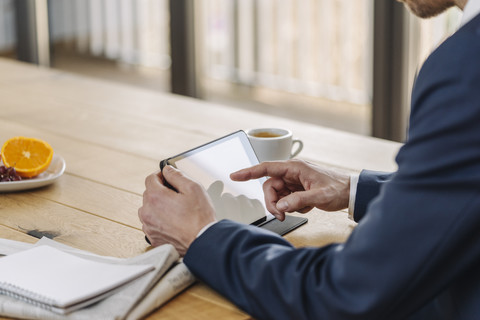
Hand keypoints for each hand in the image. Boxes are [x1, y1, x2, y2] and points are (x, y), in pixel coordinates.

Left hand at [138, 166, 216, 255]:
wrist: (202, 241)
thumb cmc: (200, 217)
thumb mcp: (193, 188)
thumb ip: (177, 175)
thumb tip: (167, 170)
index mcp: (155, 197)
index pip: (150, 178)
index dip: (160, 175)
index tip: (168, 177)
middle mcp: (147, 211)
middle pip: (149, 194)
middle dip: (161, 191)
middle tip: (177, 195)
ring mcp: (148, 226)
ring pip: (149, 209)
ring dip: (158, 206)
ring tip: (175, 210)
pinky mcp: (152, 237)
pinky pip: (152, 223)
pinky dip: (159, 220)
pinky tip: (173, 221)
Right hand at [230, 159, 349, 220]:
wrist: (350, 193)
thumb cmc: (338, 188)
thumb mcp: (319, 196)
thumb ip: (298, 200)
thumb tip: (281, 206)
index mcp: (294, 168)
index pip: (266, 168)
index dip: (249, 172)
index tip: (235, 176)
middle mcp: (291, 173)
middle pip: (269, 187)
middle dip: (272, 202)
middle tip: (281, 214)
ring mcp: (294, 182)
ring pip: (276, 195)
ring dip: (282, 206)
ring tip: (296, 211)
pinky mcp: (297, 190)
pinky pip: (285, 200)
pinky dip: (291, 207)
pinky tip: (305, 207)